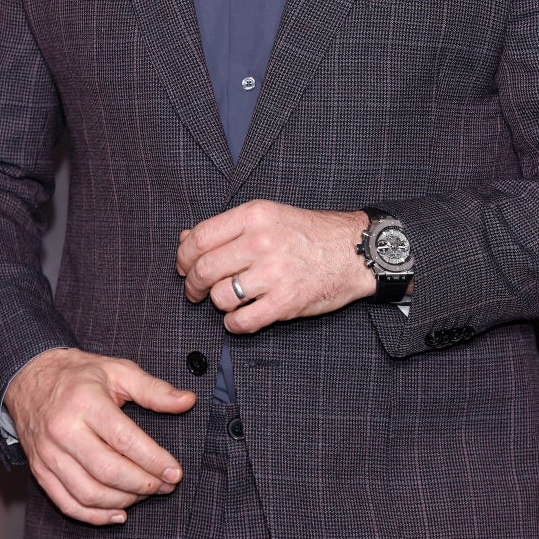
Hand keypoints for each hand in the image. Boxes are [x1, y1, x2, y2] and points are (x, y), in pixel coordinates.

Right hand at [4, 348, 196, 525]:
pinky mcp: (39, 470)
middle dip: (143, 484)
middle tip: (166, 485)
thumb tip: (187, 401)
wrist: (30, 377)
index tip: (175, 472)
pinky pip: (67, 504)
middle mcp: (64, 430)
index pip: (125, 440)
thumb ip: (153, 389)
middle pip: (108, 471)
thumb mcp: (118, 370)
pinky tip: (118, 513)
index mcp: (85, 403)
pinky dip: (95, 516)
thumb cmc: (79, 375)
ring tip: (146, 494)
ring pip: (89, 493)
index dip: (154, 460)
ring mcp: (48, 454)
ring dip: (123, 500)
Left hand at [176, 200, 373, 333]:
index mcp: (254, 215)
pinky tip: (240, 316)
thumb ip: (227, 227)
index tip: (184, 266)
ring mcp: (274, 273)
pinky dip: (234, 323)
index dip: (183, 257)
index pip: (199, 238)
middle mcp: (261, 241)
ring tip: (227, 300)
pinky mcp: (286, 302)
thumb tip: (185, 239)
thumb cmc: (309, 233)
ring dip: (217, 303)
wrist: (355, 250)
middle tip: (194, 291)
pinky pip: (242, 322)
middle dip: (192, 285)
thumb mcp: (268, 216)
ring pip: (220, 297)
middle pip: (204, 269)